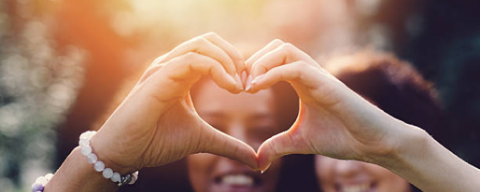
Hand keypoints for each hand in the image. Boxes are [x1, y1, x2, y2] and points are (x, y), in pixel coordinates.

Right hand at [90, 32, 257, 173]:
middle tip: (247, 81)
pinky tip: (229, 87)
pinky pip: (191, 60)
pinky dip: (216, 68)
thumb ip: (228, 145)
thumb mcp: (202, 139)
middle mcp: (173, 66)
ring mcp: (164, 69)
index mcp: (183, 75)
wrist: (126, 153)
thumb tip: (255, 161)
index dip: (235, 64)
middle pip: (209, 40)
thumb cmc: (156, 142)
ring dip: (227, 61)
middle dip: (234, 56)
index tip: (248, 87)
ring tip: (238, 85)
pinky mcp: (158, 77)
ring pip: (202, 45)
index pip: (213, 51)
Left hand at [248, 40, 416, 170]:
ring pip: (284, 49)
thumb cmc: (342, 137)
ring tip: (249, 86)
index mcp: (302, 82)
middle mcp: (309, 73)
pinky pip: (295, 67)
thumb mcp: (299, 141)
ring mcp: (318, 75)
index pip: (272, 60)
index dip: (252, 69)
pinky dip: (272, 73)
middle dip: (253, 61)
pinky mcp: (326, 83)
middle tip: (241, 86)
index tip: (239, 90)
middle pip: (276, 47)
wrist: (372, 143)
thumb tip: (258, 162)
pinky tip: (258, 88)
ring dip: (261, 63)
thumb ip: (277, 146)